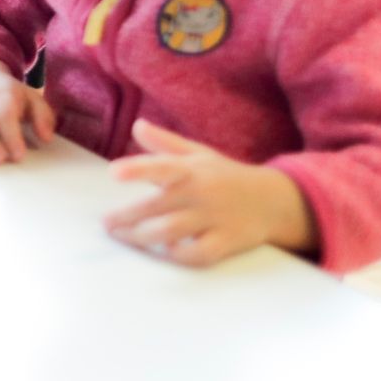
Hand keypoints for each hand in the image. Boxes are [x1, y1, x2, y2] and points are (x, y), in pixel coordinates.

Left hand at [104, 119, 315, 266]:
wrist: (274, 201)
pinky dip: (177, 255)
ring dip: (142, 237)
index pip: (162, 166)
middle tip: (106, 223)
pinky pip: (196, 254)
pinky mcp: (226, 242)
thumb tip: (137, 125)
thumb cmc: (227, 176)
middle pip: (156, 208)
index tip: (113, 172)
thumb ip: (165, 143)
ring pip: (170, 232)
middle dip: (126, 217)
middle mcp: (201, 193)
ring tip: (123, 236)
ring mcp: (214, 219)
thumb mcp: (199, 154)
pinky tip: (162, 252)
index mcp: (192, 170)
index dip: (138, 169)